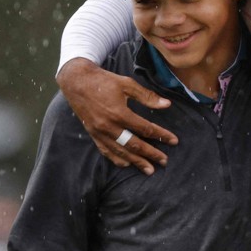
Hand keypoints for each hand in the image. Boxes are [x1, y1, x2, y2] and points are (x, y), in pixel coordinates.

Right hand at [57, 57, 176, 174]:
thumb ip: (147, 96)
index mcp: (119, 113)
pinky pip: (106, 151)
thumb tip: (167, 105)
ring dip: (136, 162)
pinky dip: (117, 160)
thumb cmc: (104, 80)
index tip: (174, 141)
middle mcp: (109, 126)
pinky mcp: (93, 135)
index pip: (145, 129)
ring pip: (121, 152)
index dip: (161, 135)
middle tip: (164, 161)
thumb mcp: (127, 84)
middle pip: (134, 145)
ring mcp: (100, 133)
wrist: (77, 81)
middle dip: (151, 154)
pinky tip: (127, 164)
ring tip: (149, 169)